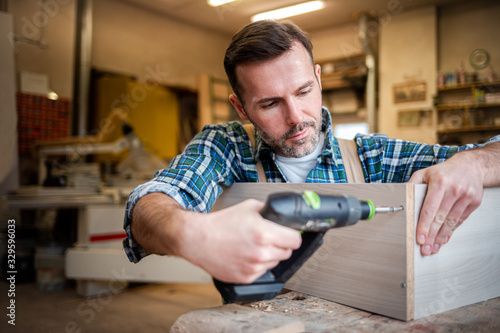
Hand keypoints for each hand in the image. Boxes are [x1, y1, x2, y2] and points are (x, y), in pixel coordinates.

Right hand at [181, 199, 301, 283]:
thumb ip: (270, 212)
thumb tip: (284, 216)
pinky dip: (257, 265)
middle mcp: (261, 252)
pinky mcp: (246, 278)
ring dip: (269, 255)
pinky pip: (262, 272)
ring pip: (275, 263)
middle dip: (281, 244)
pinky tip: (245, 255)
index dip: (293, 235)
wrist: (199, 239)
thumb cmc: (221, 223)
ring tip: (252, 246)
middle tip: (267, 238)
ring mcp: (254, 267)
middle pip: (287, 252)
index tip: (289, 234)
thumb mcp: (249, 207)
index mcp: (265, 234)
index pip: (296, 240)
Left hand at [409, 153, 483, 255]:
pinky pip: (460, 220)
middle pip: (440, 218)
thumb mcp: (425, 172)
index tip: (419, 238)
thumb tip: (402, 199)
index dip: (424, 225)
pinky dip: (451, 231)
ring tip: (433, 247)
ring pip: (451, 222)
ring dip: (441, 237)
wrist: (470, 166)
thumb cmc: (444, 171)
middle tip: (425, 249)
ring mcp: (466, 196)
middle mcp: (454, 189)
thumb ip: (412, 184)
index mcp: (440, 182)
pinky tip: (444, 238)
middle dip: (431, 236)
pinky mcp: (474, 202)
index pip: (429, 208)